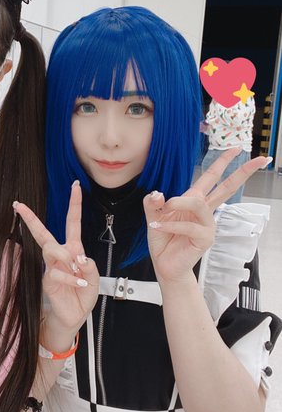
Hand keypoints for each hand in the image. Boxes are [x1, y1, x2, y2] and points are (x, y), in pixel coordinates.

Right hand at [13, 181, 98, 345]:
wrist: (74, 316)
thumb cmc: (82, 294)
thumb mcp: (94, 277)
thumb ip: (89, 265)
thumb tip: (78, 257)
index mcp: (73, 249)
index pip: (72, 222)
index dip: (74, 204)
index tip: (75, 186)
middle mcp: (59, 255)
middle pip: (43, 232)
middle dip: (30, 218)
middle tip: (18, 205)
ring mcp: (51, 267)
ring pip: (51, 249)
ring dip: (66, 257)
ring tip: (78, 269)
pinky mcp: (48, 280)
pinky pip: (57, 273)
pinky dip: (71, 278)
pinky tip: (79, 283)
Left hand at [143, 148, 270, 283]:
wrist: (164, 263)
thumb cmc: (163, 238)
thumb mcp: (153, 215)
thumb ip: (152, 202)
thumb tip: (157, 193)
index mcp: (194, 200)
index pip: (212, 177)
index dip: (224, 162)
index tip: (236, 148)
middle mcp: (204, 210)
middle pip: (228, 187)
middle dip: (243, 172)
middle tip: (260, 159)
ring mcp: (208, 224)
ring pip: (198, 203)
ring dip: (178, 203)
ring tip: (162, 210)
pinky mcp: (205, 238)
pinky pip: (189, 225)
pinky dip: (171, 224)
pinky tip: (159, 226)